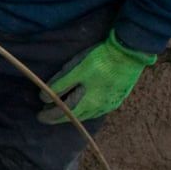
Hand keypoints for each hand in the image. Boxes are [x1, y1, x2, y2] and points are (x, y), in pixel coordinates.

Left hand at [36, 31, 156, 124]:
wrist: (130, 52)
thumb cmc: (100, 59)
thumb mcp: (76, 69)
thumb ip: (60, 84)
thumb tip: (44, 98)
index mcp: (89, 101)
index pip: (65, 113)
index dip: (51, 116)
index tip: (40, 116)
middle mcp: (100, 107)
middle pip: (76, 116)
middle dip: (60, 117)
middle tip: (46, 116)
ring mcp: (110, 103)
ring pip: (88, 114)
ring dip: (73, 115)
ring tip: (62, 111)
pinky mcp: (117, 98)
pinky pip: (97, 110)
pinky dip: (86, 110)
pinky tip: (82, 106)